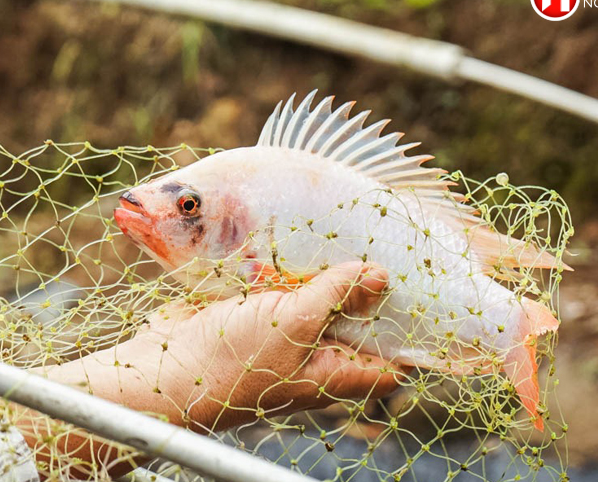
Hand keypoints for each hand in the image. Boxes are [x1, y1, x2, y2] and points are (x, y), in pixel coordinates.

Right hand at [36, 262, 401, 432]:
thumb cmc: (235, 362)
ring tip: (352, 226)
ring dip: (329, 268)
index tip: (433, 288)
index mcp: (340, 372)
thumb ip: (337, 295)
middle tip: (390, 239)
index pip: (397, 358)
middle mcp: (320, 355)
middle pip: (361, 320)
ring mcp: (289, 334)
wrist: (164, 370)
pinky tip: (302, 233)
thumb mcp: (295, 322)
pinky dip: (293, 266)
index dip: (418, 329)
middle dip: (371, 284)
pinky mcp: (259, 314)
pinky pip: (287, 287)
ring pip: (323, 298)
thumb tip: (382, 276)